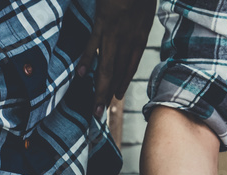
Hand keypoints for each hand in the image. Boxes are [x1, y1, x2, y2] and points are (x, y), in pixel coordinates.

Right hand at [77, 0, 156, 117]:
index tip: (116, 94)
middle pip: (118, 70)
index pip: (130, 64)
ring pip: (106, 65)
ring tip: (95, 106)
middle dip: (109, 92)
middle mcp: (129, 38)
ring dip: (100, 87)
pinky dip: (86, 61)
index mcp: (141, 34)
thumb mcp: (146, 6)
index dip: (122, 80)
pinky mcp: (102, 22)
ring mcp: (115, 32)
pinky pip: (93, 45)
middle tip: (101, 111)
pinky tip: (81, 76)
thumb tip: (134, 25)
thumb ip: (138, 17)